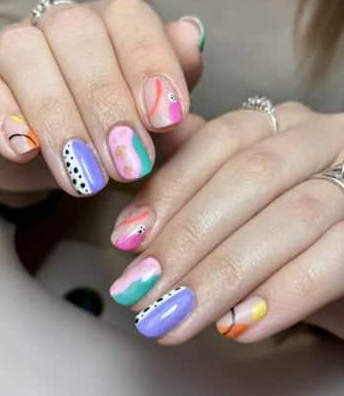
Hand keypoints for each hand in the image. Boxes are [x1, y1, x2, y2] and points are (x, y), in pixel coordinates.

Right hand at [0, 0, 203, 199]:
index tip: (166, 120)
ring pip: (26, 56)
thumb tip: (193, 42)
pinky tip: (25, 151)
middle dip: (107, 105)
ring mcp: (13, 47)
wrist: (49, 157)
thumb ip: (174, 95)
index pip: (130, 19)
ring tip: (85, 178)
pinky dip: (1, 116)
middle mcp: (60, 25)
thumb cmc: (108, 135)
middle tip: (129, 164)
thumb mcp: (150, 125)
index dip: (150, 65)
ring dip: (60, 120)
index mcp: (109, 25)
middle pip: (79, 35)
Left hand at [109, 102, 343, 343]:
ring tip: (175, 315)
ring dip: (223, 273)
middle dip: (188, 236)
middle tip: (141, 289)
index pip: (218, 140)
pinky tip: (238, 324)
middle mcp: (321, 138)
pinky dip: (284, 293)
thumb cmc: (281, 227)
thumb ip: (194, 172)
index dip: (169, 189)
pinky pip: (336, 257)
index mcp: (279, 124)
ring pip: (292, 216)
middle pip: (250, 176)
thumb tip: (135, 167)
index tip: (126, 240)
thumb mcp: (237, 198)